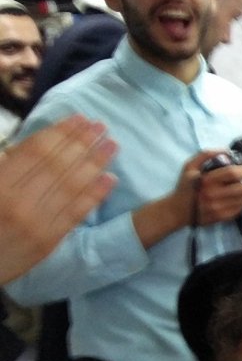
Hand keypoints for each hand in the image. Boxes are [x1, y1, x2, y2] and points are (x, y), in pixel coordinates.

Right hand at [0, 117, 116, 283]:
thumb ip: (6, 167)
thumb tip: (29, 146)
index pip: (36, 151)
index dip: (61, 132)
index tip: (80, 119)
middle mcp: (17, 201)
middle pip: (57, 164)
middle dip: (82, 142)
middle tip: (102, 126)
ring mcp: (35, 223)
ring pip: (71, 186)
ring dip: (95, 162)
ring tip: (112, 144)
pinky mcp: (48, 242)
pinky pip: (75, 213)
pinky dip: (95, 194)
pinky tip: (111, 178)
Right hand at [185, 150, 241, 225]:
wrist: (177, 211)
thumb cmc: (185, 186)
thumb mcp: (190, 166)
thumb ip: (206, 154)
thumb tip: (227, 151)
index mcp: (206, 180)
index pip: (234, 173)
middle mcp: (212, 195)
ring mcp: (218, 208)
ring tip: (236, 191)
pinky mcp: (221, 218)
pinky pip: (240, 209)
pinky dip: (239, 203)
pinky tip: (231, 200)